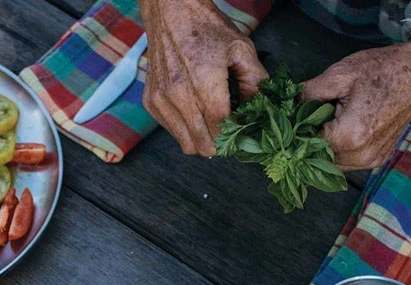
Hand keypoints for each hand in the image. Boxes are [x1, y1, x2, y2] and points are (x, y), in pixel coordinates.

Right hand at [139, 0, 267, 154]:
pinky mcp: (151, 102)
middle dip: (219, 144)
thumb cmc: (206, 28)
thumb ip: (255, 82)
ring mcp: (161, 100)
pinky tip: (194, 111)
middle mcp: (178, 94)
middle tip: (228, 133)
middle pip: (202, 144)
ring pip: (186, 144)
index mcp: (203, 80)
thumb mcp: (240, 48)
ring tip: (212, 123)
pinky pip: (172, 131)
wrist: (170, 12)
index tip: (242, 133)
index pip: (220, 128)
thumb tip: (259, 111)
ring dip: (202, 139)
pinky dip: (185, 129)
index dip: (234, 136)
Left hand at [302, 40, 410, 170]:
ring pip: (332, 164)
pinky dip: (340, 151)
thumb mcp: (340, 75)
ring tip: (328, 123)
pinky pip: (348, 163)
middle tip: (309, 120)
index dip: (298, 134)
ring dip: (325, 148)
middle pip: (319, 159)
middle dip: (311, 142)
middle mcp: (360, 156)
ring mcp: (371, 160)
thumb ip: (309, 93)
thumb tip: (288, 105)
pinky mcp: (377, 159)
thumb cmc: (383, 69)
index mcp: (349, 137)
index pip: (308, 146)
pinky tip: (341, 131)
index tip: (294, 121)